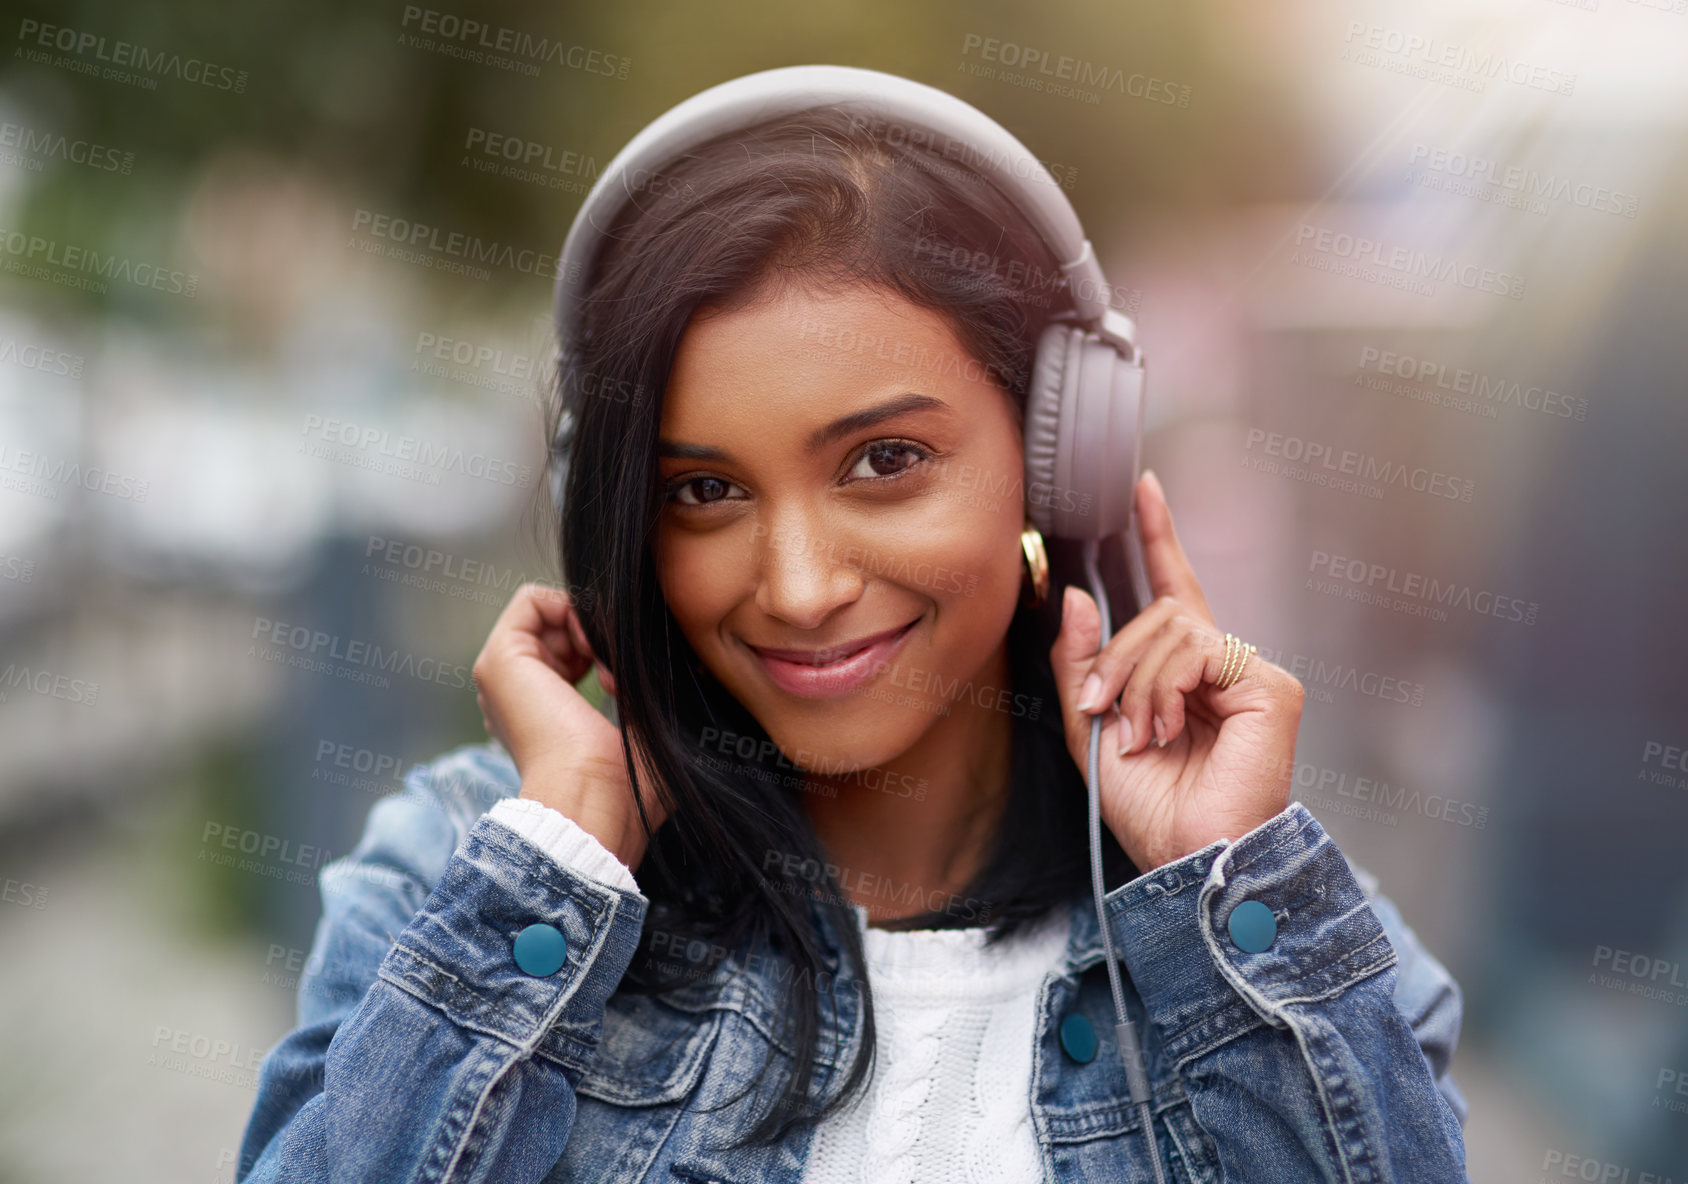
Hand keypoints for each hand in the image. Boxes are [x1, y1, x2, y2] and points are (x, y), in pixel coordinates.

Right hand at [472, 582, 667, 867]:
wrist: (595, 798)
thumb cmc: (628, 782)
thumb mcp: (647, 723)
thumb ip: (650, 686)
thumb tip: (691, 658)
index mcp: (546, 714)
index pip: (577, 649)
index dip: (611, 647)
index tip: (628, 678)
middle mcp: (519, 693)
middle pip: (564, 625)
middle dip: (601, 634)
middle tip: (620, 671)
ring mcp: (505, 675)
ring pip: (551, 611)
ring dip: (591, 623)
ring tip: (609, 664)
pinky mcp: (499, 659)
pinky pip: (532, 599)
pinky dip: (570, 607)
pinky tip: (594, 646)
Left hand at [1049, 471, 1303, 873]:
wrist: (1186, 857)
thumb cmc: (1148, 809)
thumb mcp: (1089, 729)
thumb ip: (1080, 663)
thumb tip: (1080, 597)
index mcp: (1182, 674)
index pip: (1171, 590)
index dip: (1157, 536)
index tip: (1141, 488)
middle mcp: (1221, 666)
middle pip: (1155, 614)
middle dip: (1113, 661)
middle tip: (1101, 714)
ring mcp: (1250, 674)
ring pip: (1170, 629)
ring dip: (1134, 682)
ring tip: (1140, 734)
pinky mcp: (1272, 687)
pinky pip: (1196, 650)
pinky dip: (1163, 688)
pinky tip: (1167, 729)